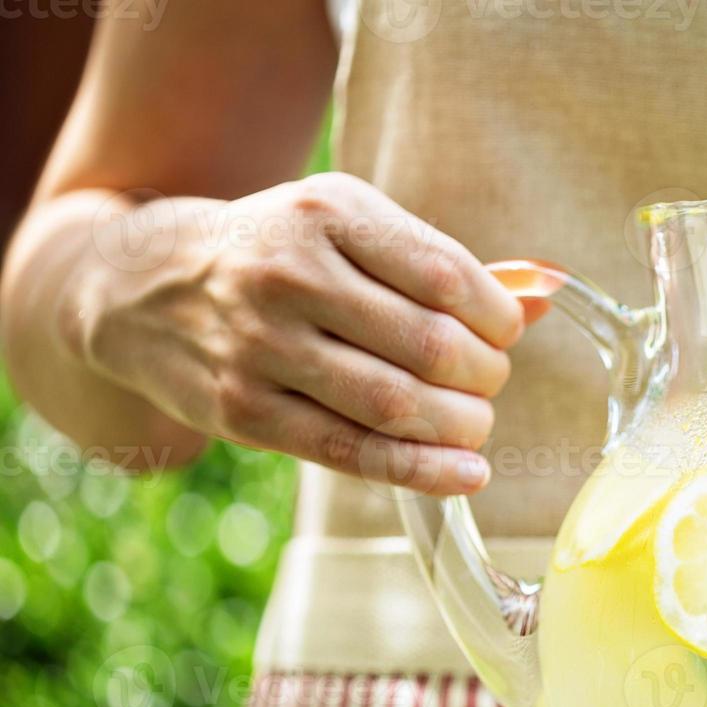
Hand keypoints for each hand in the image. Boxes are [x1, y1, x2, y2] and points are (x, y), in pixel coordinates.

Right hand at [80, 172, 530, 492]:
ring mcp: (260, 345)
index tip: (505, 334)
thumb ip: (440, 263)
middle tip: (489, 382)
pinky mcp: (244, 410)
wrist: (144, 288)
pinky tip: (467, 474)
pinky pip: (351, 450)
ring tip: (475, 423)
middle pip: (429, 346)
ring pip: (395, 404)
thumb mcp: (349, 226)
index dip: (498, 319)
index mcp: (327, 213)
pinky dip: (422, 470)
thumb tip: (543, 297)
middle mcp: (289, 274)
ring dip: (461, 425)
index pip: (447, 276)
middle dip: (485, 376)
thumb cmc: (279, 254)